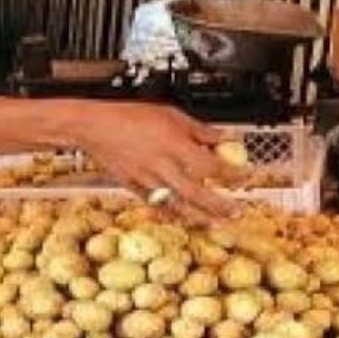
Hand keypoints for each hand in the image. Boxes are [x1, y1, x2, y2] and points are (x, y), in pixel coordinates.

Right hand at [71, 101, 243, 222]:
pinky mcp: (134, 188)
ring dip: (200, 217)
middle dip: (219, 206)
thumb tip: (221, 138)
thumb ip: (198, 130)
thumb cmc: (129, 116)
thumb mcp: (170, 114)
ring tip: (215, 223)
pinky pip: (157, 206)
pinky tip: (184, 217)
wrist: (94, 126)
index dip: (231, 174)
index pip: (211, 165)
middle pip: (197, 193)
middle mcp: (163, 166)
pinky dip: (173, 214)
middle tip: (236, 213)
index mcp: (174, 145)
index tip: (244, 178)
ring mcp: (148, 180)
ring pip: (178, 205)